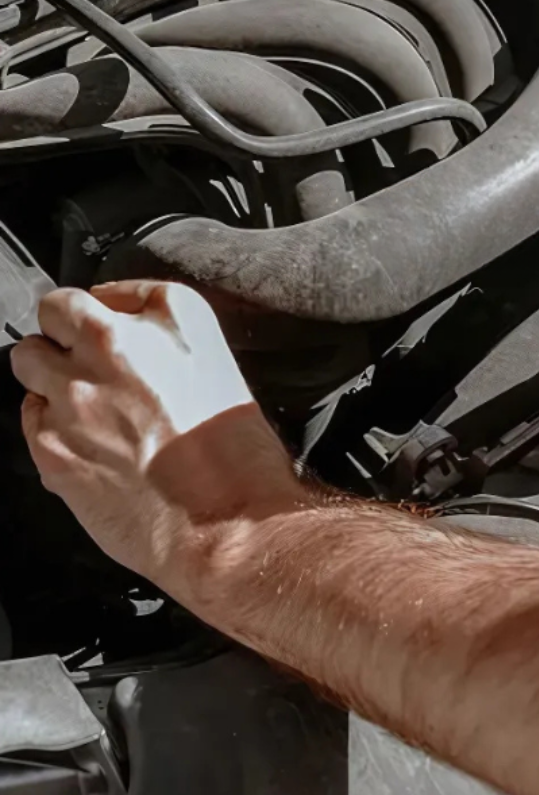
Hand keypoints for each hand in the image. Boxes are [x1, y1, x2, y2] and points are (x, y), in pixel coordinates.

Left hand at [9, 282, 307, 601]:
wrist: (226, 521)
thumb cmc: (239, 455)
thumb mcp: (223, 369)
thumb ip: (170, 342)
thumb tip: (134, 340)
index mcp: (175, 317)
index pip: (112, 288)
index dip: (110, 310)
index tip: (117, 326)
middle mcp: (116, 344)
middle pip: (56, 309)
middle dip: (66, 330)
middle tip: (87, 357)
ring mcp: (74, 391)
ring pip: (27, 357)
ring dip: (49, 372)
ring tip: (83, 402)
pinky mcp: (49, 441)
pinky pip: (27, 415)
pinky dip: (48, 423)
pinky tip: (87, 443)